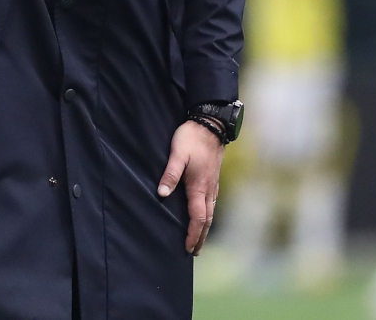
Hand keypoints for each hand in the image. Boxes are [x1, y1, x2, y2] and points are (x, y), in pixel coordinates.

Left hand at [157, 120, 223, 254]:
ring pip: (211, 211)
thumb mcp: (177, 154)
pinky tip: (204, 215)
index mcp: (199, 186)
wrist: (211, 124)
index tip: (188, 247)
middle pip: (207, 219)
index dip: (193, 234)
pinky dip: (208, 214)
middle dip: (201, 236)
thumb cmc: (191, 138)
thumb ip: (170, 174)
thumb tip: (162, 194)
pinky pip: (212, 202)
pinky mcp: (213, 177)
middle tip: (194, 251)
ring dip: (205, 227)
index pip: (198, 217)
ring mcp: (213, 183)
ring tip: (199, 238)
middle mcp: (209, 188)